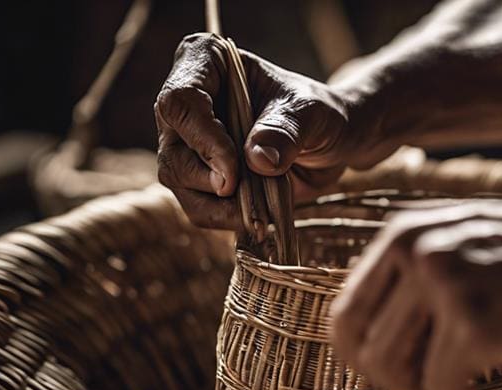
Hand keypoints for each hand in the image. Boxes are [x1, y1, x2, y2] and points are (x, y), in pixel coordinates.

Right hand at [155, 33, 369, 229]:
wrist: (327, 141)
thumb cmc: (316, 113)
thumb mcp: (311, 114)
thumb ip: (285, 131)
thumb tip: (257, 159)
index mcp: (206, 62)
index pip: (181, 100)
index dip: (203, 139)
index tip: (235, 167)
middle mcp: (186, 101)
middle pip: (174, 149)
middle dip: (210, 178)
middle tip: (245, 190)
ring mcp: (187, 141)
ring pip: (179, 181)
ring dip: (218, 203)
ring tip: (258, 205)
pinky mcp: (198, 176)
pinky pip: (196, 206)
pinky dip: (224, 217)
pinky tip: (253, 214)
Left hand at [331, 199, 501, 389]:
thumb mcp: (469, 242)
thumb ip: (416, 275)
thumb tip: (363, 341)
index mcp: (407, 230)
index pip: (345, 311)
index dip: (363, 355)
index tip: (399, 370)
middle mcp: (417, 249)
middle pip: (360, 347)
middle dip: (391, 380)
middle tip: (429, 385)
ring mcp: (445, 282)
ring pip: (393, 370)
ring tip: (460, 383)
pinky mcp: (475, 321)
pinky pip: (440, 386)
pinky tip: (488, 382)